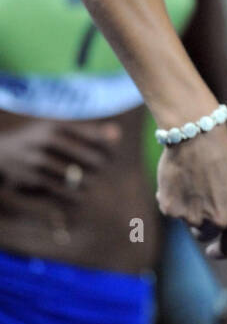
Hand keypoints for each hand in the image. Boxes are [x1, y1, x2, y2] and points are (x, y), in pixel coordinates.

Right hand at [0, 118, 121, 204]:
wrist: (2, 152)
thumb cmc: (40, 140)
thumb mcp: (59, 129)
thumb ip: (89, 131)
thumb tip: (118, 134)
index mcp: (59, 125)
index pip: (95, 137)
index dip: (108, 150)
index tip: (111, 157)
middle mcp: (49, 139)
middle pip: (90, 159)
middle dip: (100, 169)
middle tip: (102, 174)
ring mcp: (40, 159)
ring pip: (76, 178)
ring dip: (87, 185)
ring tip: (90, 188)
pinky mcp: (33, 178)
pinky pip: (60, 190)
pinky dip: (71, 196)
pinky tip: (76, 198)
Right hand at [155, 123, 226, 259]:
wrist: (198, 137)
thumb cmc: (220, 158)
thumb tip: (218, 227)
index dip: (219, 252)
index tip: (212, 250)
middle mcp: (217, 222)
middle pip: (204, 235)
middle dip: (202, 223)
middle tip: (200, 198)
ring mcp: (191, 218)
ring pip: (187, 221)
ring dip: (187, 207)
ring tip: (191, 180)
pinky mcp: (170, 210)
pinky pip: (171, 209)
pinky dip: (172, 197)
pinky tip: (177, 178)